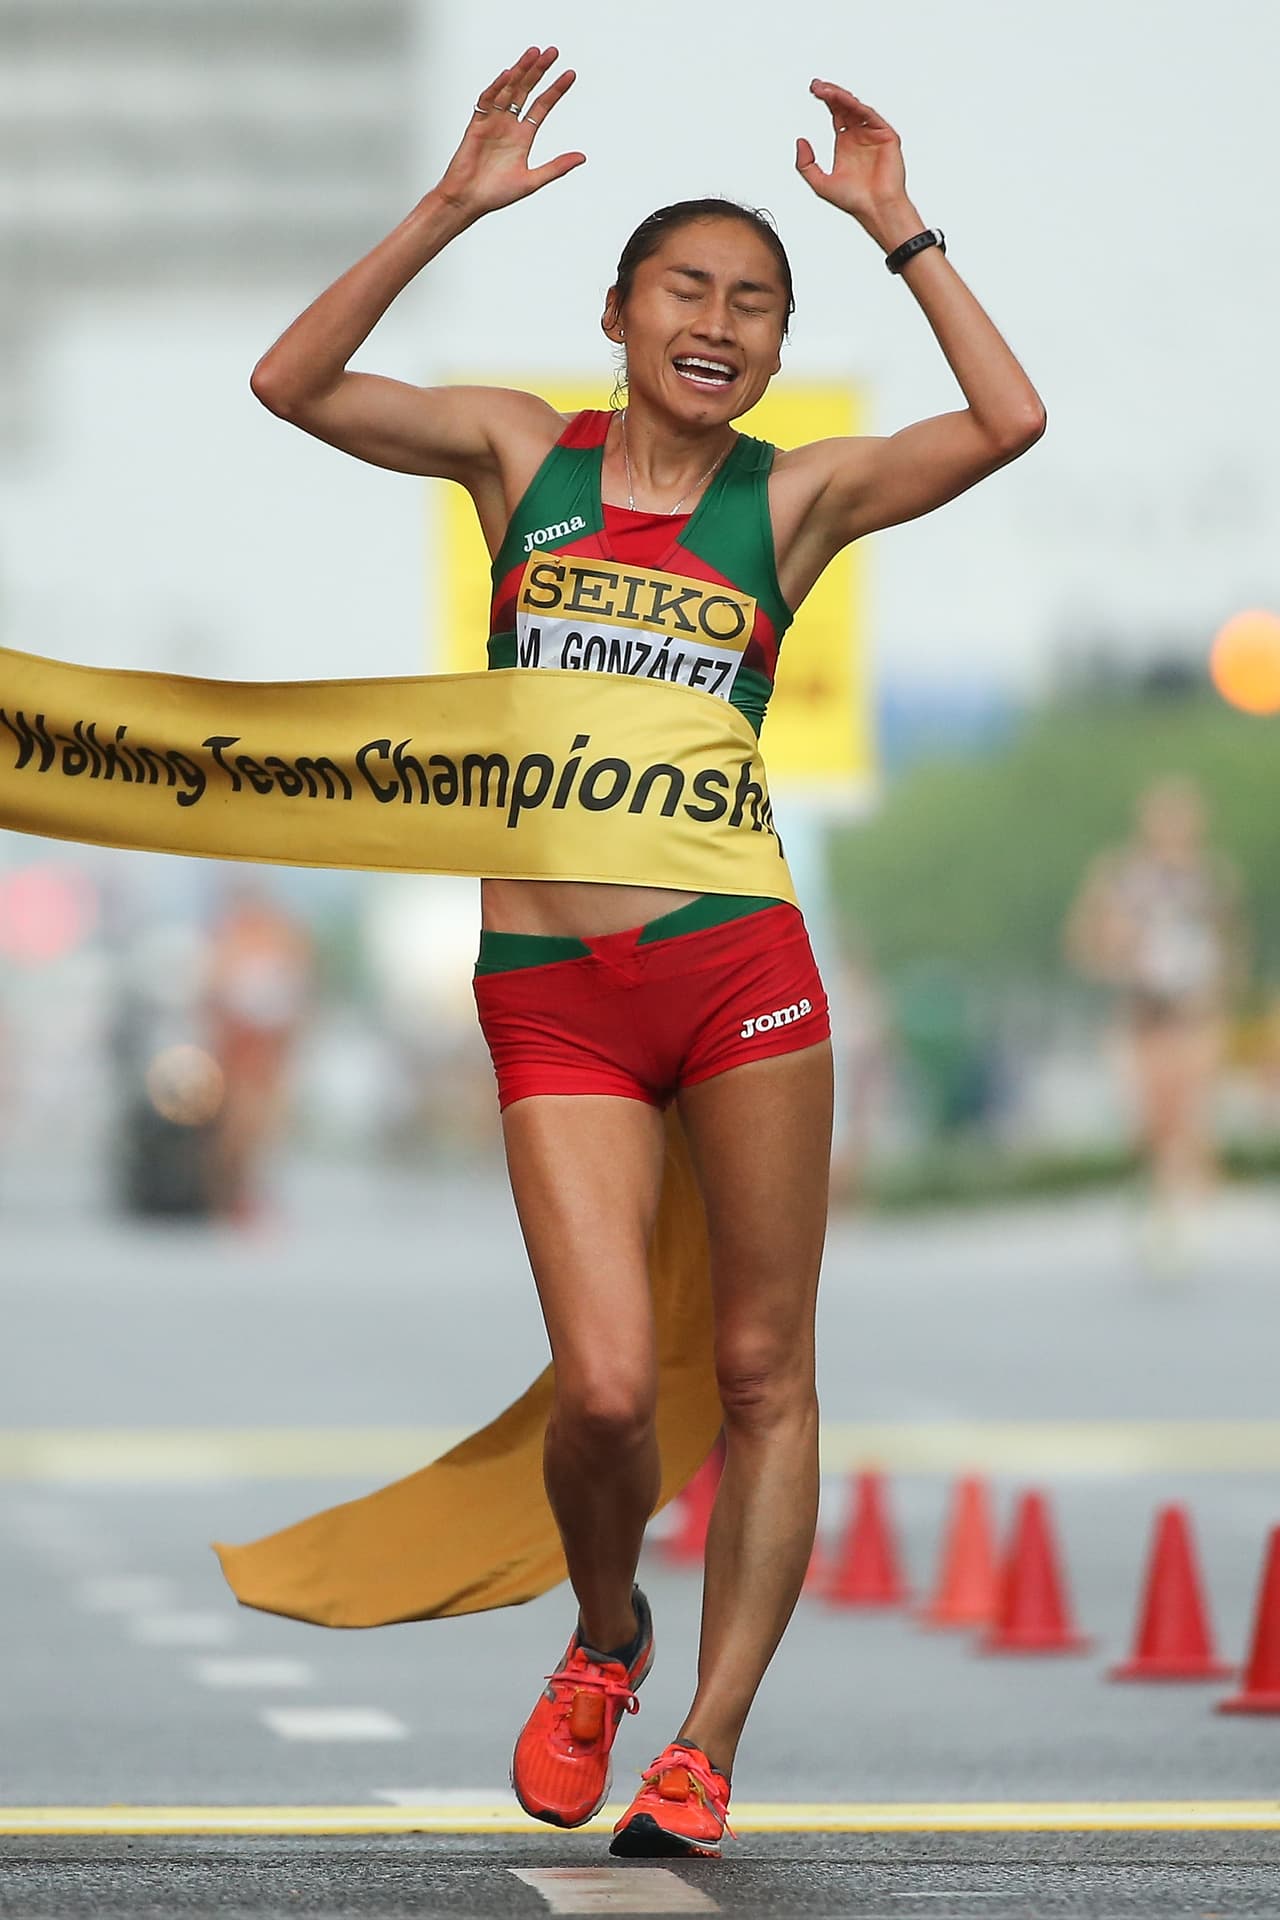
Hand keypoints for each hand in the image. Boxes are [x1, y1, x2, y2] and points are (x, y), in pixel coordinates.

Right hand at [436, 46, 584, 220]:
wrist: (468, 201)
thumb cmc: (496, 194)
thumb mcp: (532, 181)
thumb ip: (557, 167)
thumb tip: (581, 157)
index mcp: (523, 136)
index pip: (542, 106)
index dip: (556, 90)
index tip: (570, 74)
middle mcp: (508, 125)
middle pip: (526, 90)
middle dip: (538, 71)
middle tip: (551, 52)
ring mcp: (492, 122)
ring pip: (508, 90)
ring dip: (520, 71)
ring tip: (533, 54)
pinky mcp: (477, 124)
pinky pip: (487, 101)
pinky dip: (496, 88)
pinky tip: (508, 75)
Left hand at [795, 81, 913, 234]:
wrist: (875, 209)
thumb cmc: (853, 201)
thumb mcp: (820, 183)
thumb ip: (806, 165)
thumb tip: (800, 141)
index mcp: (845, 143)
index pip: (835, 114)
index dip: (825, 100)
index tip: (813, 90)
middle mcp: (860, 136)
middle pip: (845, 106)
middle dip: (831, 94)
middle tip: (816, 85)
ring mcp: (874, 134)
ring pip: (856, 108)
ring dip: (841, 97)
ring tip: (826, 90)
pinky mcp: (887, 136)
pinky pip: (870, 116)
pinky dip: (857, 106)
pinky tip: (843, 100)